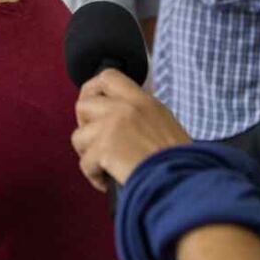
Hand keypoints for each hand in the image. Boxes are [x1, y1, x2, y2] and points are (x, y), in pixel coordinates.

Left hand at [71, 69, 190, 190]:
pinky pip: (84, 163)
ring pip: (78, 136)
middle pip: (83, 104)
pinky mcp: (104, 148)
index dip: (93, 90)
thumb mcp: (166, 124)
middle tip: (94, 141)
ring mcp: (112, 126)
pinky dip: (93, 176)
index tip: (94, 109)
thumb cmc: (179, 161)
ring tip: (103, 166)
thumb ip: (141, 115)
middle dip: (83, 124)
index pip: (108, 77)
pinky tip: (106, 183)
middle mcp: (125, 107)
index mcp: (143, 100)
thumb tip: (120, 122)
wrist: (182, 180)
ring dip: (87, 154)